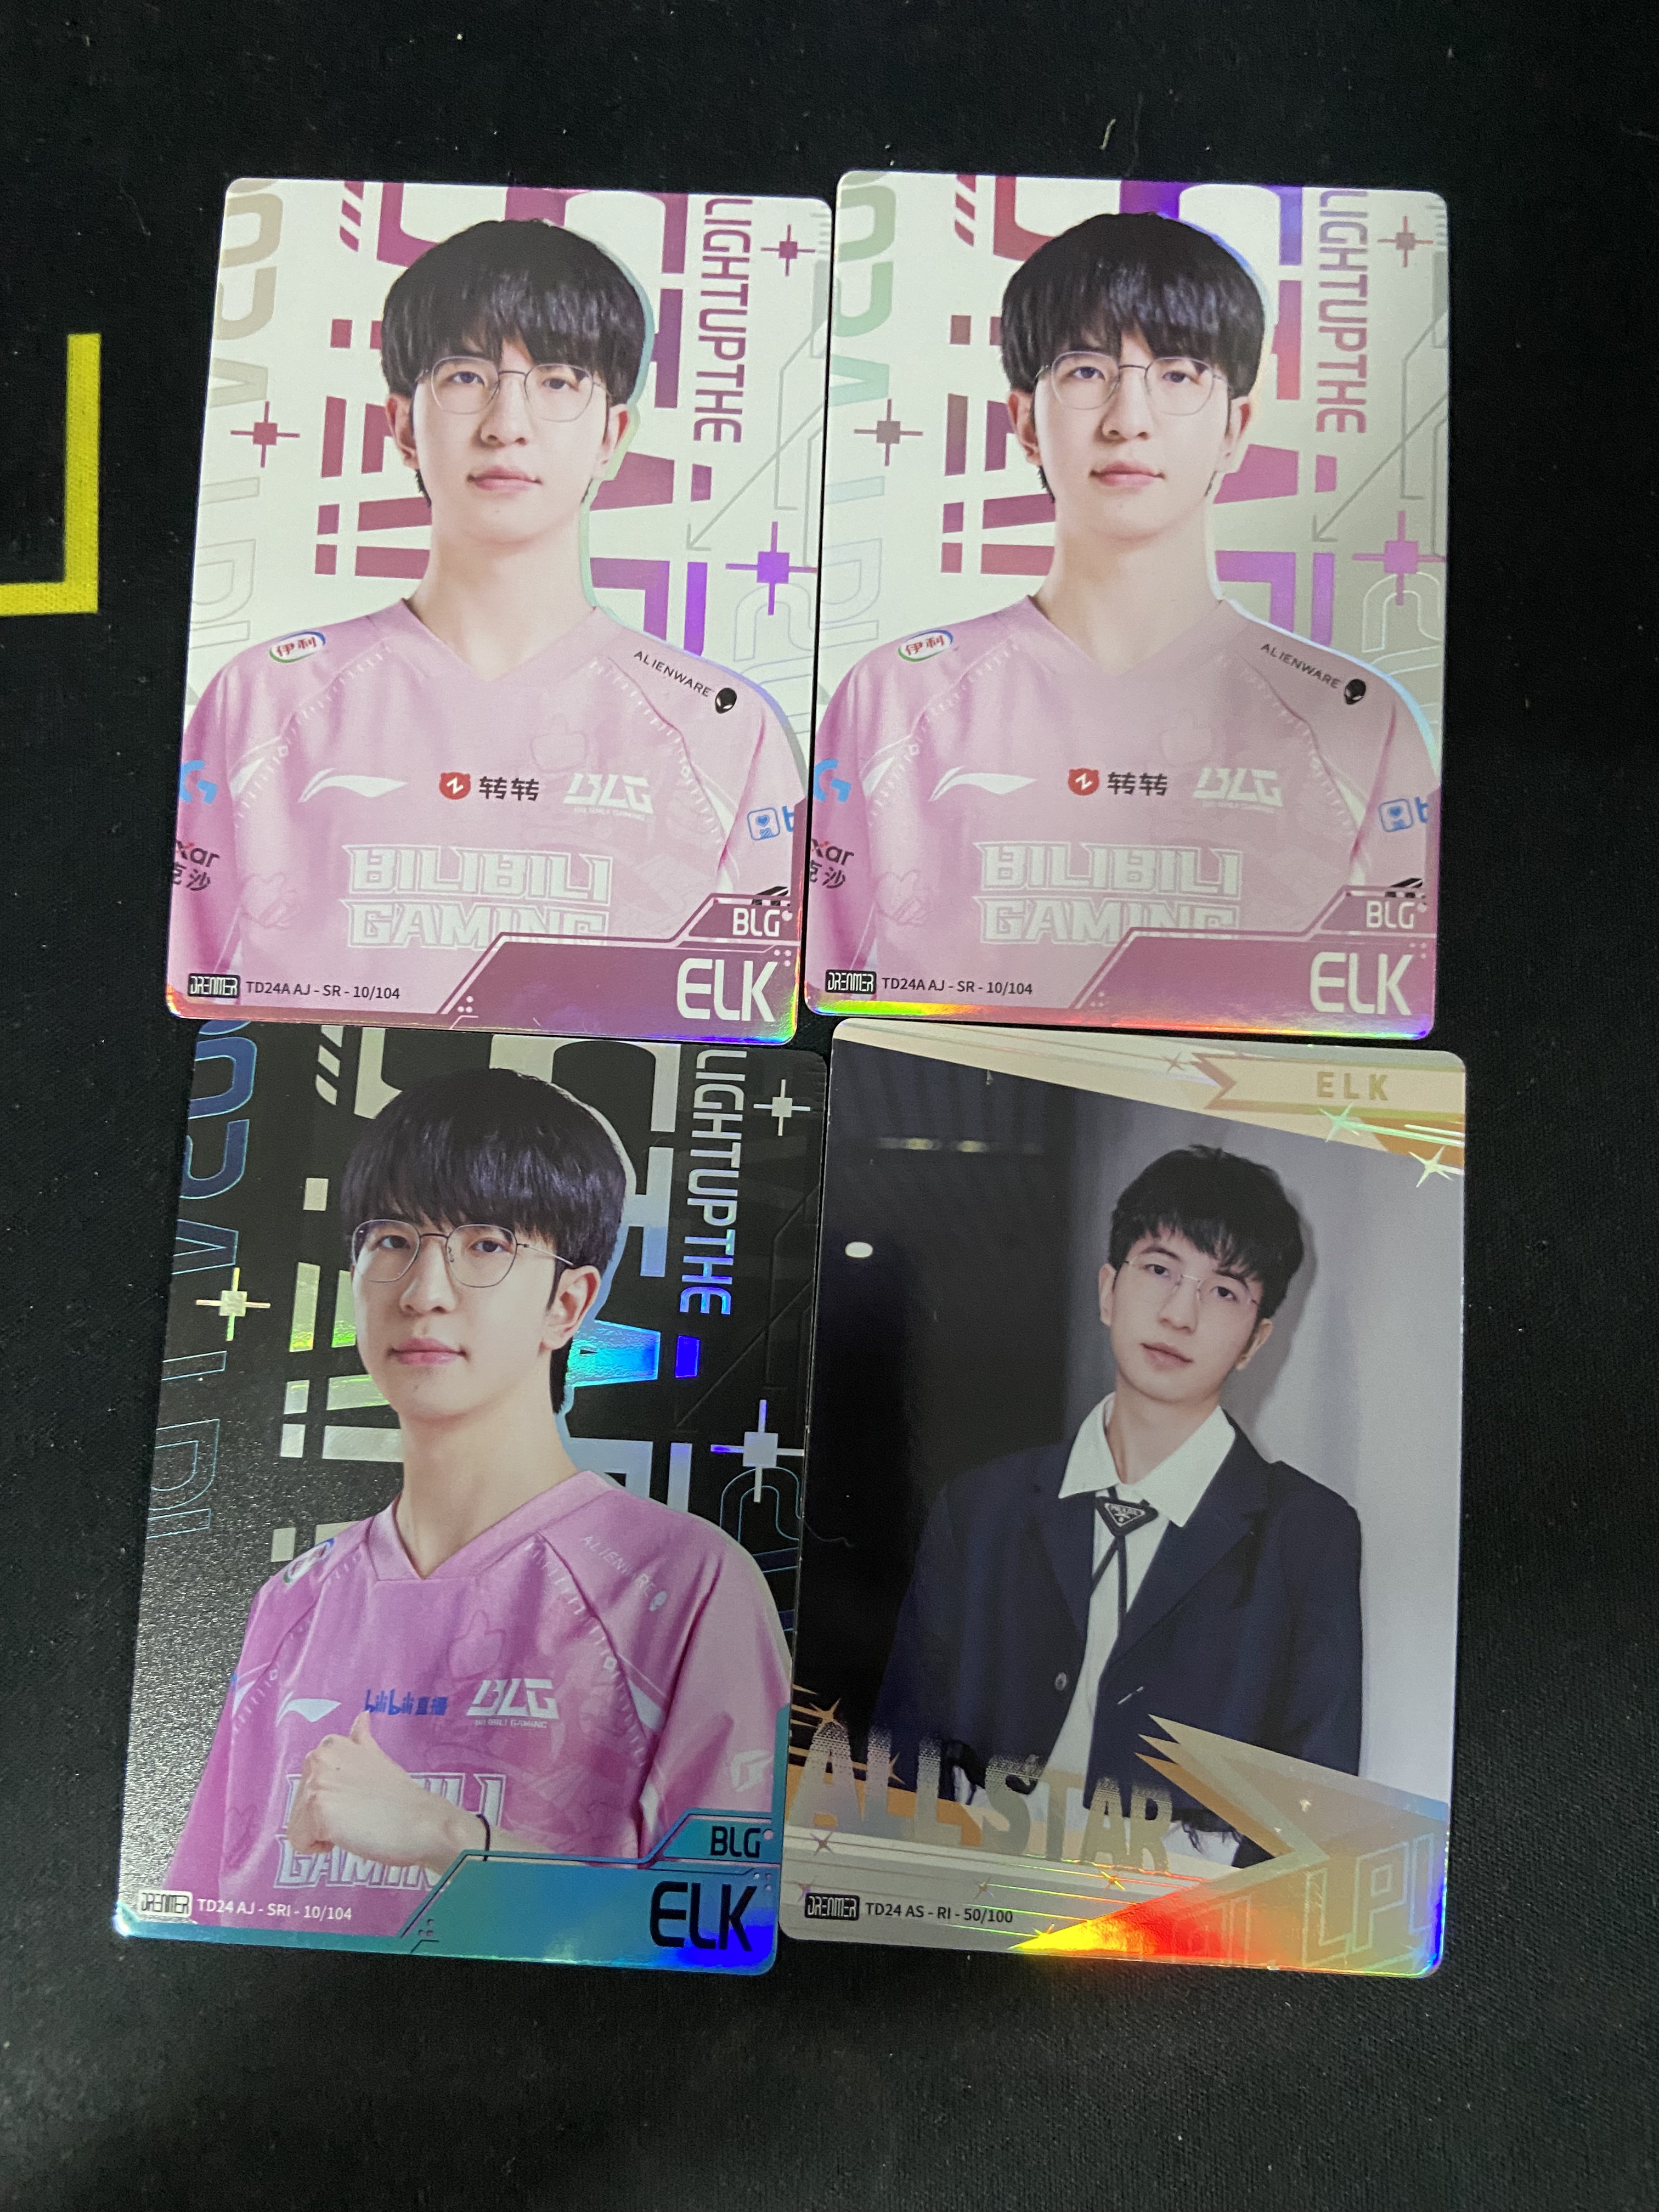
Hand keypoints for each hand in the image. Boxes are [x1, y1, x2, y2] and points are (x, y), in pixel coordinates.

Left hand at [284, 1710, 482, 1875]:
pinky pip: (299, 1842)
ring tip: (354, 1826)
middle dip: (322, 1817)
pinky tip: (347, 1838)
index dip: (330, 1800)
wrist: (421, 1823)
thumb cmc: (401, 1798)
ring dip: (322, 1834)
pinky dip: (319, 1848)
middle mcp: (318, 1760)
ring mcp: (317, 1786)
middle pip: (298, 1806)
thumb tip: (362, 1717)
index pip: (306, 1785)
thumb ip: (361, 1740)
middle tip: (356, 1816)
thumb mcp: (378, 1759)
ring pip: (297, 1825)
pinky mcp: (319, 1813)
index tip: (354, 1802)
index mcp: (330, 1746)